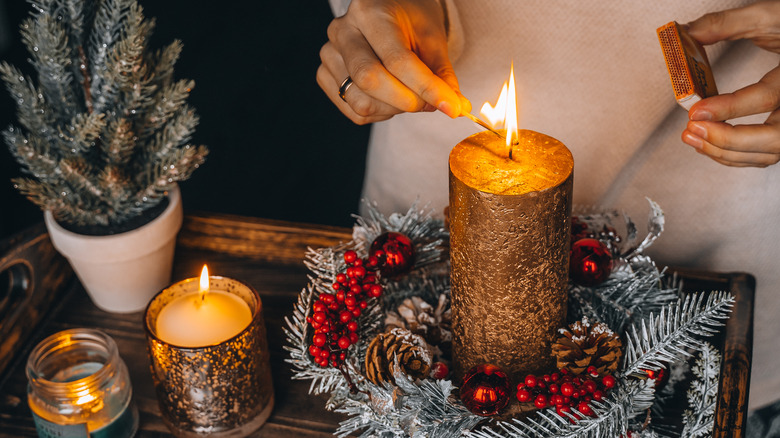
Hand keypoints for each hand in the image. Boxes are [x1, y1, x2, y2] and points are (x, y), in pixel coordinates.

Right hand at [316, 0, 470, 124]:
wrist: (389, 15)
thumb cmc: (411, 24)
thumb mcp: (432, 40)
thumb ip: (441, 74)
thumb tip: (454, 109)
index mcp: (369, 12)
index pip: (397, 59)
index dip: (426, 88)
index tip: (451, 107)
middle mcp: (342, 30)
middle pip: (370, 80)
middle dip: (407, 101)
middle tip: (430, 104)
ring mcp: (329, 54)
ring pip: (361, 102)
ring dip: (394, 109)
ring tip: (409, 95)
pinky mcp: (325, 76)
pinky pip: (353, 112)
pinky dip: (379, 113)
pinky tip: (391, 99)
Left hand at [681, 1, 779, 166]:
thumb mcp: (768, 16)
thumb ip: (726, 24)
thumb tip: (685, 34)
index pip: (767, 98)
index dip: (730, 107)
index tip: (697, 110)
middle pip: (773, 139)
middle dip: (728, 141)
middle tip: (693, 130)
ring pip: (768, 152)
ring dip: (726, 152)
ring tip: (692, 137)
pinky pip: (764, 151)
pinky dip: (734, 154)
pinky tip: (707, 144)